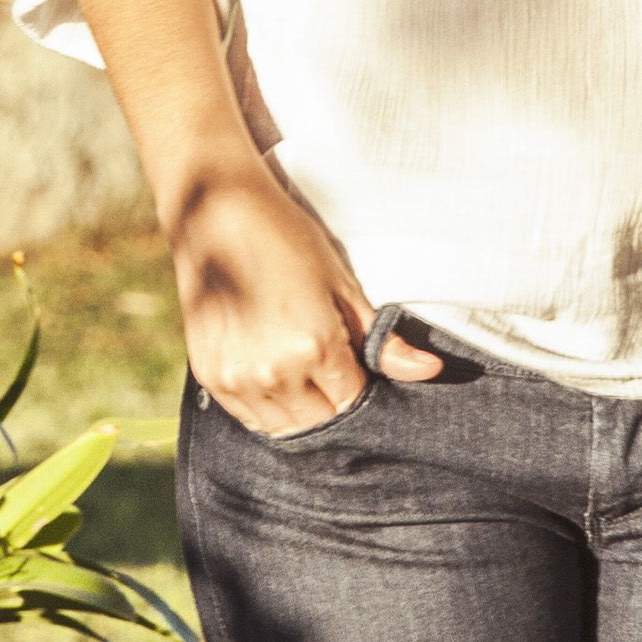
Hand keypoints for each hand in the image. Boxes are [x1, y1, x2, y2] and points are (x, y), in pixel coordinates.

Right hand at [162, 157, 437, 435]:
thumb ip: (382, 341)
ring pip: (284, 428)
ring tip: (305, 378)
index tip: (360, 372)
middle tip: (334, 374)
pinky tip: (277, 379)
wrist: (218, 212)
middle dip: (335, 406)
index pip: (353, 402)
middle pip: (321, 422)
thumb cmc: (288, 239)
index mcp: (314, 347)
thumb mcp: (342, 284)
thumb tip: (430, 371)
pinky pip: (249, 417)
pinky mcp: (210, 377)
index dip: (363, 391)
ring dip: (302, 413)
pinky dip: (269, 409)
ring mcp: (236, 378)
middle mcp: (274, 372)